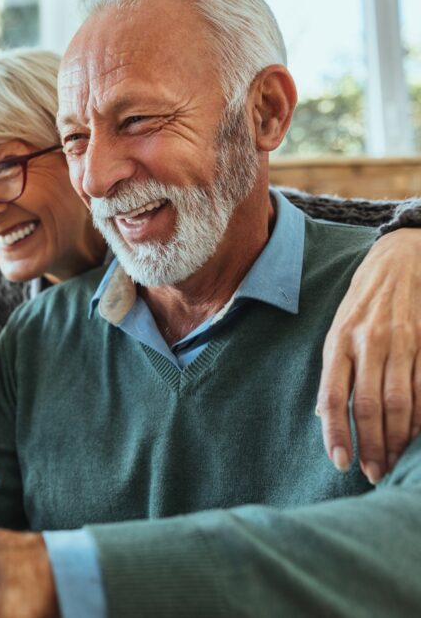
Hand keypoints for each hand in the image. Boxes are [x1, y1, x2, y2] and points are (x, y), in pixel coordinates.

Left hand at [317, 228, 420, 483]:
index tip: (339, 462)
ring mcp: (402, 343)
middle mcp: (369, 343)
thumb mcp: (336, 331)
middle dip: (372, 445)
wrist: (400, 262)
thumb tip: (324, 416)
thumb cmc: (361, 305)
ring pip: (401, 402)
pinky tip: (417, 437)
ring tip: (393, 462)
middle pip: (369, 406)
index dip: (336, 433)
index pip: (334, 396)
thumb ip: (334, 373)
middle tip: (372, 472)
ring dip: (398, 439)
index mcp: (339, 342)